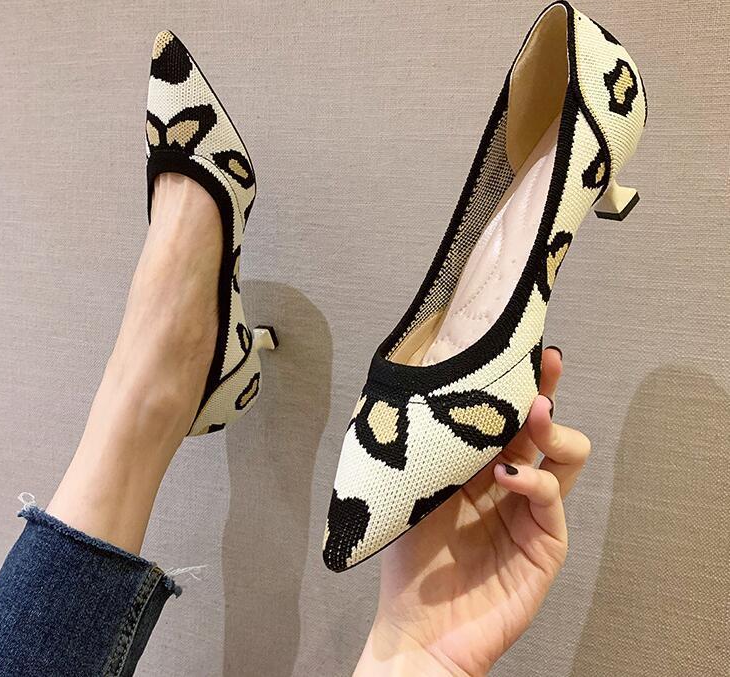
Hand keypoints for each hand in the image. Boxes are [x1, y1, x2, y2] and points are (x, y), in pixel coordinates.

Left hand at [355, 347, 590, 675]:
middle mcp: (511, 483)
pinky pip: (551, 497)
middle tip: (542, 367)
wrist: (419, 628)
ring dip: (552, 430)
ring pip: (566, 455)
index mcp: (479, 467)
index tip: (526, 350)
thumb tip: (428, 391)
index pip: (507, 416)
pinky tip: (506, 475)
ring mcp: (532, 512)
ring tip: (533, 415)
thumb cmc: (412, 560)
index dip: (519, 384)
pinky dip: (534, 479)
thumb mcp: (415, 492)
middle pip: (543, 426)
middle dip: (545, 392)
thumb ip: (432, 450)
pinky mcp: (545, 544)